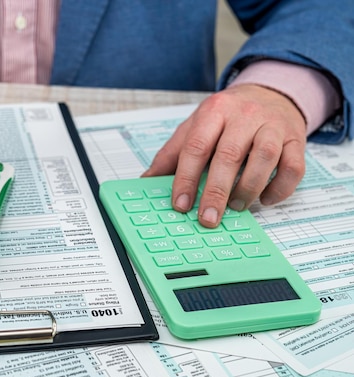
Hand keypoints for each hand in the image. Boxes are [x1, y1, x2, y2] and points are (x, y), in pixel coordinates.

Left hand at [142, 84, 306, 226]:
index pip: (196, 146)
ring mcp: (273, 126)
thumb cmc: (227, 116)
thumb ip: (172, 153)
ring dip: (248, 189)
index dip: (186, 178)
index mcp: (214, 111)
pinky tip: (265, 199)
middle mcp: (244, 115)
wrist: (270, 93)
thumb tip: (146, 181)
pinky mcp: (296, 139)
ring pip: (264, 159)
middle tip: (208, 218)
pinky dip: (280, 188)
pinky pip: (293, 167)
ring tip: (236, 208)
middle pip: (229, 155)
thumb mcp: (195, 126)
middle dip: (216, 192)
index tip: (180, 205)